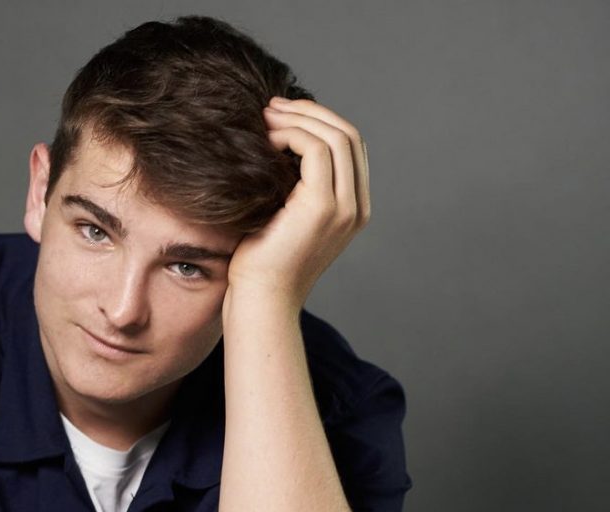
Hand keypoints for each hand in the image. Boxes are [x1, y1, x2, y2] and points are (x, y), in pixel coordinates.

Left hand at [227, 98, 370, 311]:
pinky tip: (266, 140)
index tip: (283, 115)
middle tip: (272, 106)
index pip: (349, 148)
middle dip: (311, 111)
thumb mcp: (282, 217)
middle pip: (349, 135)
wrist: (260, 300)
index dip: (320, 121)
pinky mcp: (323, 206)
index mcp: (352, 210)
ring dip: (299, 118)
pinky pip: (316, 149)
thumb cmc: (261, 265)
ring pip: (336, 136)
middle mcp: (356, 208)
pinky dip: (292, 134)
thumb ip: (294, 186)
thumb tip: (279, 145)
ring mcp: (345, 207)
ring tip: (265, 116)